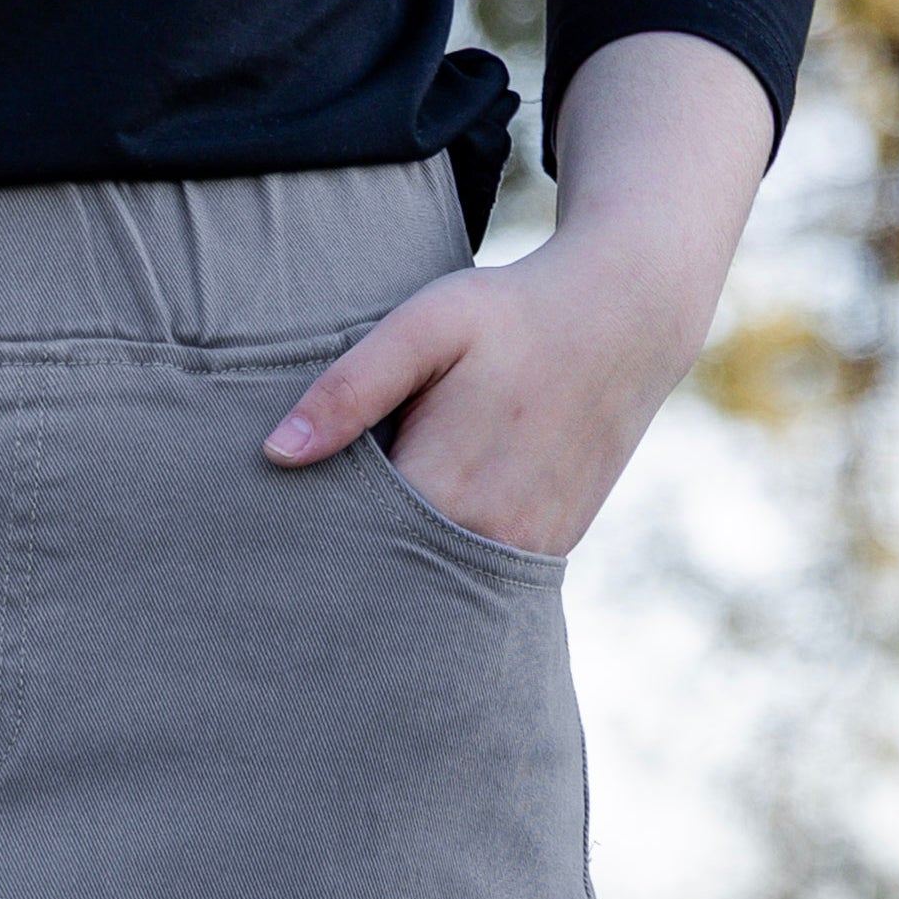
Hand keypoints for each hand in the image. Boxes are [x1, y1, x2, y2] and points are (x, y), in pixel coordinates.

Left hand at [262, 29, 779, 559]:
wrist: (627, 317)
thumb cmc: (514, 312)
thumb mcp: (426, 327)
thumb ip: (350, 389)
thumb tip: (277, 452)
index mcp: (444, 488)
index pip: (349, 546)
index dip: (309, 543)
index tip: (271, 546)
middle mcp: (488, 536)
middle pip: (391, 577)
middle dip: (348, 574)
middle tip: (294, 570)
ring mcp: (526, 550)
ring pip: (437, 586)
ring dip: (398, 576)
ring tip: (348, 571)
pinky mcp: (551, 549)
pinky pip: (478, 578)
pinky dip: (445, 568)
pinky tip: (416, 551)